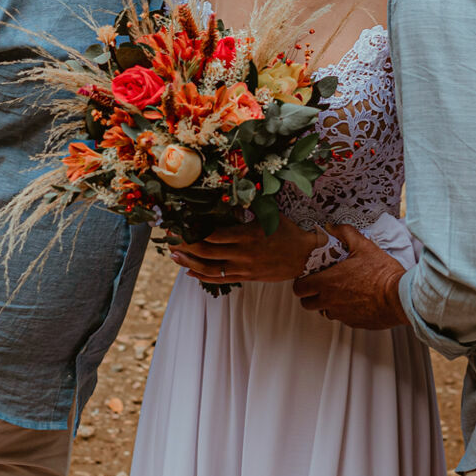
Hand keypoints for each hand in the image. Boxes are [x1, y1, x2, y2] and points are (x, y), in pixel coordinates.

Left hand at [171, 218, 323, 284]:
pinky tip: (190, 272)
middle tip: (170, 238)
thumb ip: (247, 207)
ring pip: (209, 269)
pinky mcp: (246, 277)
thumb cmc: (286, 231)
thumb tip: (227, 196)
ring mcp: (243, 268)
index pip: (213, 235)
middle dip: (185, 245)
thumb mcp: (268, 214)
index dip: (193, 231)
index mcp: (247, 235)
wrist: (305, 256)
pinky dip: (202, 277)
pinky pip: (220, 280)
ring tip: (173, 256)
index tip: (179, 224)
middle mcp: (243, 253)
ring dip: (189, 263)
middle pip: (206, 252)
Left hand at [291, 223, 408, 328]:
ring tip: (341, 292)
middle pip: (307, 304)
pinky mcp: (354, 323)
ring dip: (328, 304)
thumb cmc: (381, 272)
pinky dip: (345, 311)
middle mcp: (330, 302)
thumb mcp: (364, 246)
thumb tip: (332, 227)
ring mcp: (341, 315)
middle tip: (322, 285)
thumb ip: (345, 233)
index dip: (302, 282)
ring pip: (324, 312)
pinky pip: (342, 318)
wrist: (400, 297)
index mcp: (327, 283)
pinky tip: (357, 300)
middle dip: (310, 295)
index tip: (310, 277)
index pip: (299, 289)